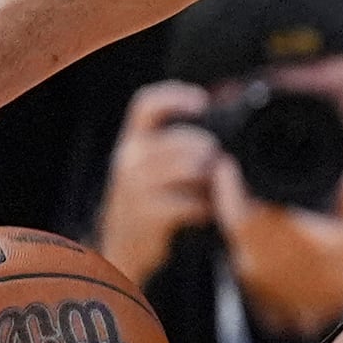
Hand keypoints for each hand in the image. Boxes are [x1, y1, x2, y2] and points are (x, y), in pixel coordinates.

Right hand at [96, 82, 220, 288]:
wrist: (124, 246)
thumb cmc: (147, 199)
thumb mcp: (149, 166)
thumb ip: (174, 144)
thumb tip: (219, 122)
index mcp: (132, 141)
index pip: (147, 105)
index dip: (176, 96)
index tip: (203, 101)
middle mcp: (130, 159)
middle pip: (183, 139)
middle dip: (209, 150)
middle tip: (219, 164)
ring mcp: (136, 187)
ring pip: (191, 169)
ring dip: (211, 179)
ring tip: (215, 189)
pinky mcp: (148, 214)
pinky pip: (190, 202)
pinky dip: (204, 207)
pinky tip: (206, 211)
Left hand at [214, 158, 342, 340]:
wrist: (341, 316)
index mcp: (277, 233)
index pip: (236, 202)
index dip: (227, 181)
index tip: (228, 165)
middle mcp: (257, 254)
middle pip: (227, 218)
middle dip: (226, 197)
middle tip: (228, 179)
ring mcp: (252, 275)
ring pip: (233, 238)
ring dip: (237, 220)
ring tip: (247, 205)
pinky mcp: (254, 289)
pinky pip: (241, 258)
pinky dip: (245, 244)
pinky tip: (258, 237)